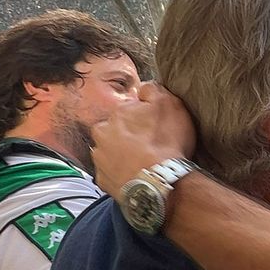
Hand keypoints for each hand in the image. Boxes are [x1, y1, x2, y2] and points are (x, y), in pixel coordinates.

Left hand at [91, 81, 197, 196]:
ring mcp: (100, 158)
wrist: (160, 183)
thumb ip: (153, 90)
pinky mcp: (103, 180)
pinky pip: (111, 173)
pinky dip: (122, 174)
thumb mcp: (170, 104)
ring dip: (122, 155)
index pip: (128, 110)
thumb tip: (143, 87)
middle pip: (114, 131)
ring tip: (143, 162)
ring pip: (110, 152)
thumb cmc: (166, 143)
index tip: (155, 127)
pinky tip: (137, 175)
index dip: (143, 118)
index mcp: (117, 113)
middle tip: (148, 146)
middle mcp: (102, 133)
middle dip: (127, 136)